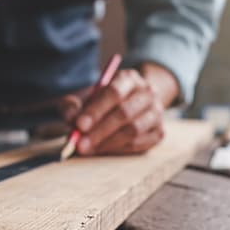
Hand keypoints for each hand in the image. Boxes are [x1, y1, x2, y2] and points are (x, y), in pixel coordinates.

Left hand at [58, 64, 177, 155]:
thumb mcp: (85, 97)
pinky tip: (103, 150)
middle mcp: (148, 93)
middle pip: (125, 113)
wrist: (132, 103)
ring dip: (108, 143)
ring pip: (133, 130)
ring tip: (88, 149)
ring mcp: (156, 113)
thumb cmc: (103, 101)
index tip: (79, 125)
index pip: (114, 92)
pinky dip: (118, 150)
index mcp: (129, 78)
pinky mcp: (159, 132)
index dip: (96, 110)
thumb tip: (70, 118)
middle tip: (80, 144)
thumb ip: (73, 105)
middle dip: (100, 131)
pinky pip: (139, 144)